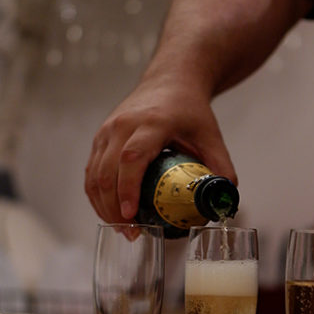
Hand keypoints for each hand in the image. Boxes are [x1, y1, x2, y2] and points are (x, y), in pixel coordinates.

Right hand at [84, 81, 236, 223]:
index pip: (132, 158)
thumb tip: (223, 204)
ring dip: (103, 206)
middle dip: (114, 208)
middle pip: (107, 172)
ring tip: (122, 229)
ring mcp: (107, 131)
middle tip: (131, 233)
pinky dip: (98, 196)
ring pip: (94, 175)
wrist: (170, 80)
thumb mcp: (211, 136)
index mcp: (152, 123)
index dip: (128, 189)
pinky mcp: (100, 138)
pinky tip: (112, 214)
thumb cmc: (190, 109)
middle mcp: (123, 125)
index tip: (131, 215)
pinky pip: (91, 172)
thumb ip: (221, 169)